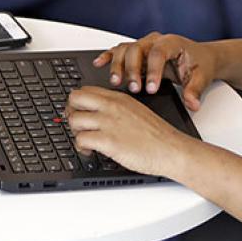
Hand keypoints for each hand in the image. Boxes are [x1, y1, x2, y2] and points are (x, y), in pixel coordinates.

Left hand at [64, 85, 190, 176]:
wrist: (170, 149)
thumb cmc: (157, 135)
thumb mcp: (136, 111)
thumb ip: (116, 108)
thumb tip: (97, 112)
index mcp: (119, 98)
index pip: (86, 90)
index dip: (78, 102)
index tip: (81, 112)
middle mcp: (112, 107)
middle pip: (74, 99)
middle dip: (71, 112)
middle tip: (78, 124)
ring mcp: (109, 123)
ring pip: (74, 120)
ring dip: (75, 132)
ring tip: (85, 141)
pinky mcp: (108, 141)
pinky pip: (80, 139)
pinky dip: (81, 147)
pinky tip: (90, 150)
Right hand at [94, 32, 219, 111]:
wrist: (200, 56)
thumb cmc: (200, 64)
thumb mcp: (202, 77)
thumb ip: (195, 90)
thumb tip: (192, 104)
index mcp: (172, 43)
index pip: (158, 53)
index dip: (153, 70)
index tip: (151, 89)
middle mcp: (155, 41)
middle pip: (136, 49)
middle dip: (133, 69)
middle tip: (134, 88)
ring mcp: (144, 45)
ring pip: (125, 49)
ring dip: (118, 65)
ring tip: (116, 83)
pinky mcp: (137, 52)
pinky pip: (119, 51)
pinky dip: (108, 56)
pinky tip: (99, 64)